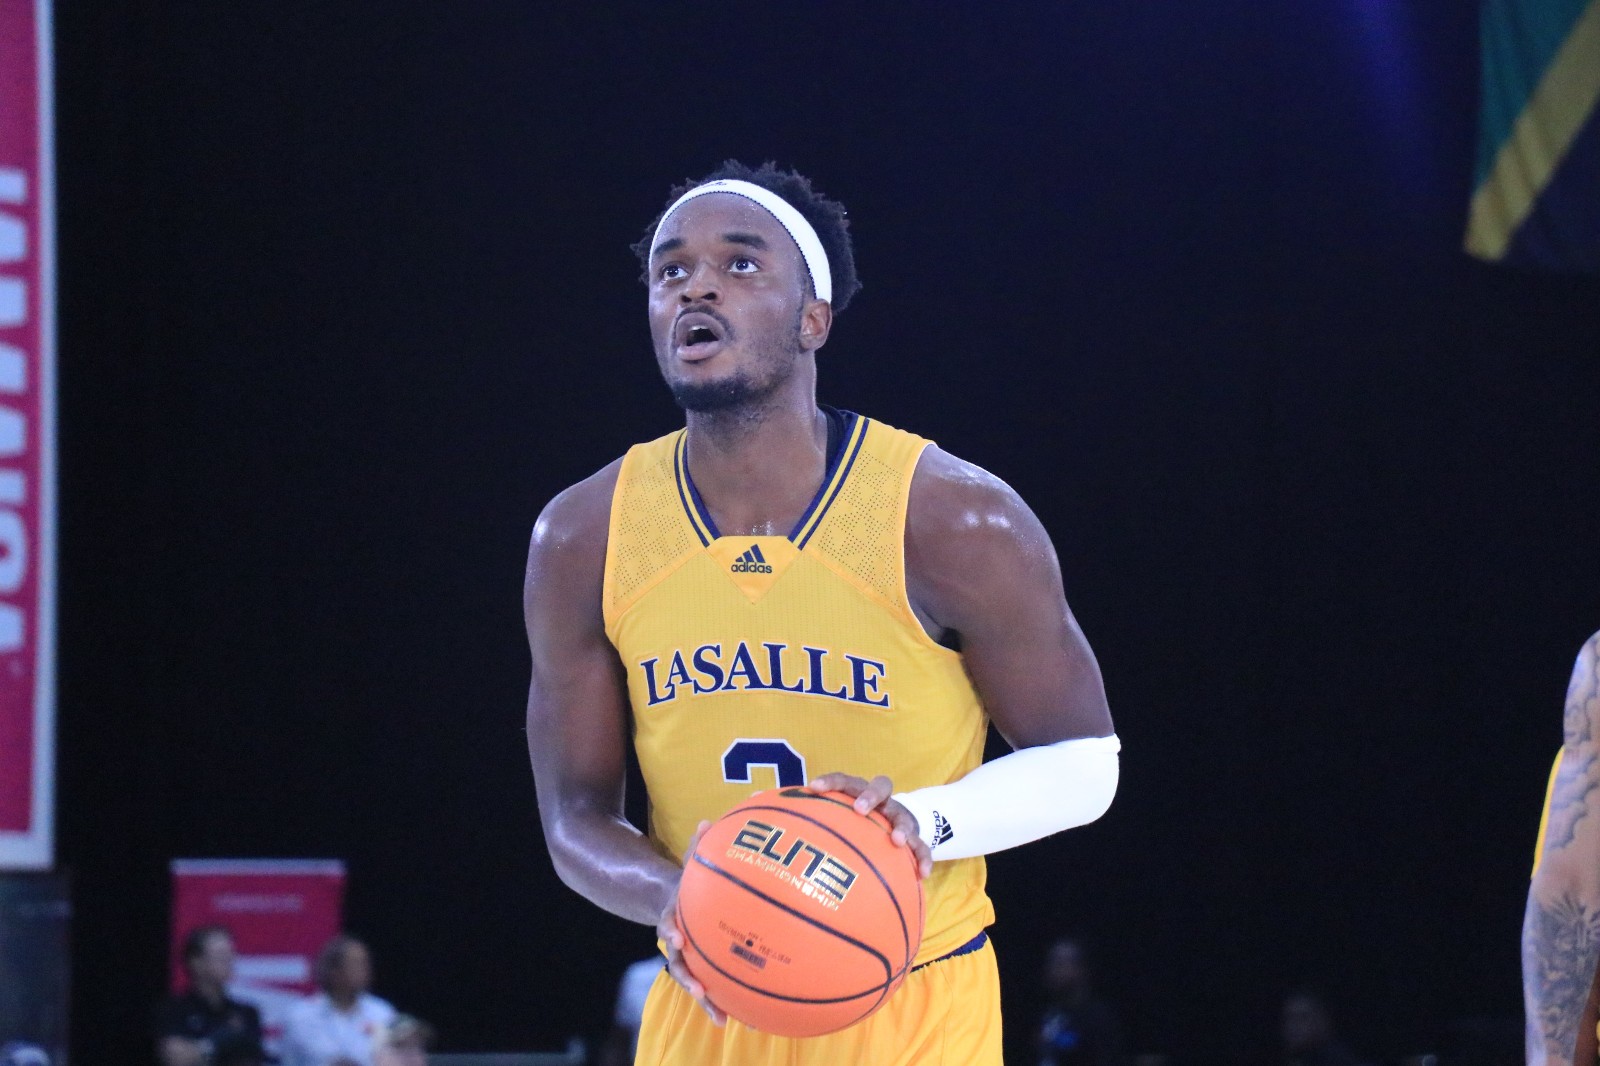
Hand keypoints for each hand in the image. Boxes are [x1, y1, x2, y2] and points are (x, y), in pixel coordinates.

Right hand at [656, 819, 726, 1026]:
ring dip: (707, 999)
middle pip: (678, 964)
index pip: (667, 924)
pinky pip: (713, 984)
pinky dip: (724, 1000)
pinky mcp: (703, 966)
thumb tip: (707, 820)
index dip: (670, 932)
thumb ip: (698, 844)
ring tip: (722, 1018)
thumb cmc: (689, 879)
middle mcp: (678, 940)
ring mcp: (689, 957)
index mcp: (673, 916)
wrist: (675, 900)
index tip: (677, 939)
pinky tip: (742, 1017)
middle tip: (700, 989)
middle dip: (688, 977)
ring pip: (694, 981)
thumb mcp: (690, 860)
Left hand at [806, 772, 932, 878]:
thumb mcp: (829, 814)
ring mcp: (899, 817)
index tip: (814, 787)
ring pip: (904, 816)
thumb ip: (798, 810)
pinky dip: (923, 858)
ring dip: (901, 826)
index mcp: (856, 791)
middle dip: (870, 796)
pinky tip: (920, 875)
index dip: (831, 781)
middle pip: (880, 786)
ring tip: (897, 841)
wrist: (890, 824)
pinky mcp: (914, 837)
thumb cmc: (850, 820)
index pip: (843, 779)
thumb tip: (751, 801)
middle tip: (860, 809)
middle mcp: (880, 800)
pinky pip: (922, 847)